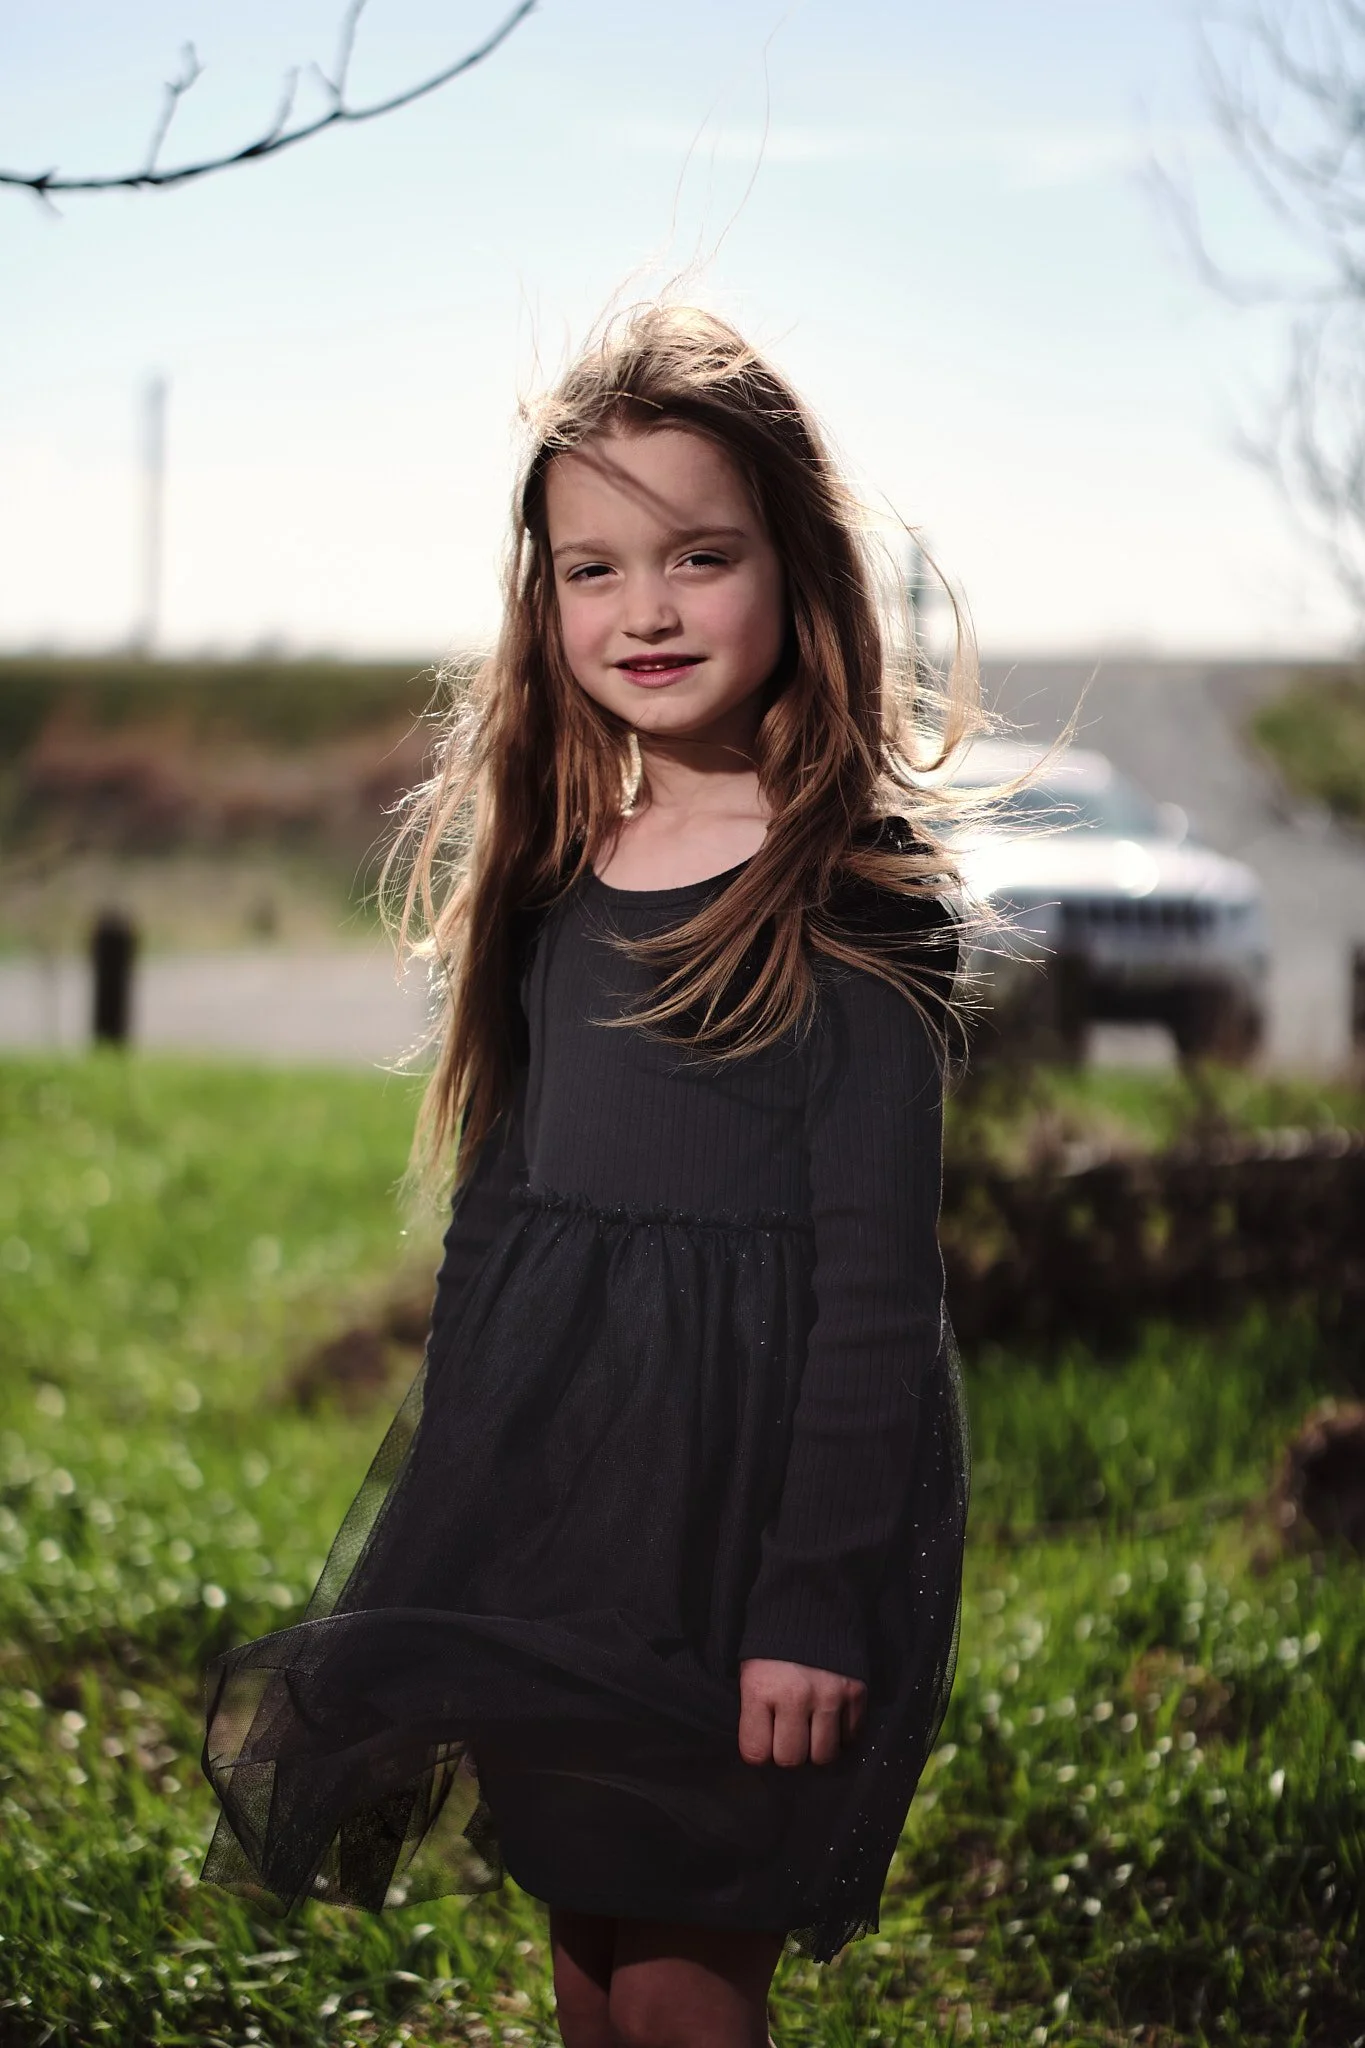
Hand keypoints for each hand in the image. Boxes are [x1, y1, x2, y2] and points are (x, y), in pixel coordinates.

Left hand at [737, 1657, 866, 1767]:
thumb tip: (763, 1752)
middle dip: (787, 1751)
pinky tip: (832, 1719)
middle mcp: (796, 1696)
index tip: (763, 1741)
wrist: (809, 1603)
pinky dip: (842, 1734)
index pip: (756, 1752)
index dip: (758, 1751)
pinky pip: (851, 1736)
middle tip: (788, 1734)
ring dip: (816, 1747)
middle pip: (792, 1759)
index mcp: (761, 1689)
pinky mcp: (856, 1692)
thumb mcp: (750, 1672)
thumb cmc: (771, 1644)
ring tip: (812, 1730)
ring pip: (824, 1755)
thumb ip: (754, 1712)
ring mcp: (830, 1695)